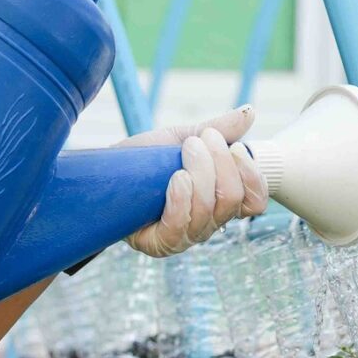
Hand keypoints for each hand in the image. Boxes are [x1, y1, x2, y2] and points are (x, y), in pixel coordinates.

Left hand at [118, 106, 267, 256]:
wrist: (104, 173)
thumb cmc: (145, 159)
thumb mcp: (183, 138)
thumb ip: (218, 129)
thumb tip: (250, 112)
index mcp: (219, 201)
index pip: (254, 202)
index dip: (252, 176)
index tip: (236, 147)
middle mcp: (207, 223)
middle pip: (232, 200)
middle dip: (220, 163)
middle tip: (198, 140)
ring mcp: (184, 236)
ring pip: (209, 211)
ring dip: (200, 173)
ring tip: (184, 149)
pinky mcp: (159, 245)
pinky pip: (181, 228)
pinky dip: (182, 199)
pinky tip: (177, 178)